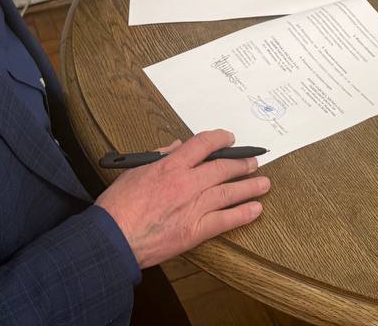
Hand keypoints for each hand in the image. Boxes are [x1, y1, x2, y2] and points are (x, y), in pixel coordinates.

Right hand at [95, 130, 268, 268]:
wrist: (113, 238)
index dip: (220, 138)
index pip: (203, 144)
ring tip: (264, 183)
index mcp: (171, 165)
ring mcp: (193, 207)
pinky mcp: (195, 231)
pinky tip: (256, 210)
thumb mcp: (136, 170)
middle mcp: (187, 183)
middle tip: (254, 163)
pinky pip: (225, 220)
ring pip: (229, 192)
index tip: (229, 138)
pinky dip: (243, 214)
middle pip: (222, 168)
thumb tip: (178, 147)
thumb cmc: (118, 206)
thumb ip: (160, 156)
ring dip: (249, 186)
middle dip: (241, 164)